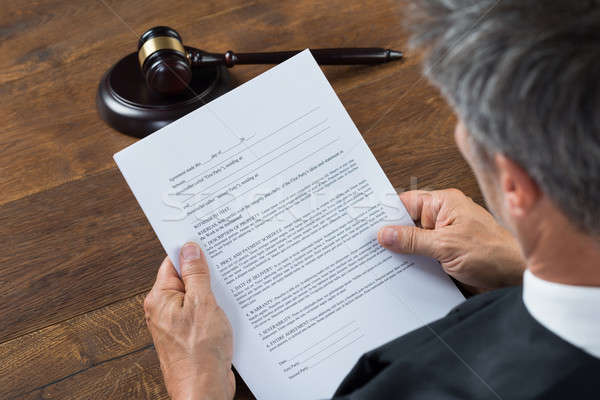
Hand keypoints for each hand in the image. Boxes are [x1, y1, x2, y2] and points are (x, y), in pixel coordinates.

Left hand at [144, 242, 234, 399]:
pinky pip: (202, 313)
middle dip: (205, 271)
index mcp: (160, 298)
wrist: (204, 390)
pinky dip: (215, 308)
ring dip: (213, 291)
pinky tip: (229, 307)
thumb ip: (196, 274)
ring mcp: (177, 324)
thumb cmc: (199, 354)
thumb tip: (190, 250)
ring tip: (229, 287)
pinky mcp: (190, 336)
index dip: (190, 251)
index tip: (206, 240)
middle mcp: (165, 310)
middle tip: (224, 263)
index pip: (172, 262)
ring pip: (197, 296)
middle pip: (186, 278)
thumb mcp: (202, 303)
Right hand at [378, 189, 525, 290]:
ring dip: (399, 252)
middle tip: (366, 244)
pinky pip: (421, 257)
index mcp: (444, 203)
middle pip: (406, 222)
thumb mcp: (446, 245)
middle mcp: (443, 218)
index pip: (405, 202)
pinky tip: (395, 272)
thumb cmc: (493, 254)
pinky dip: (410, 264)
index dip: (385, 212)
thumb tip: (385, 233)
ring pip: (412, 242)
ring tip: (376, 260)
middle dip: (389, 234)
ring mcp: (444, 237)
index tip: (365, 222)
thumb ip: (413, 239)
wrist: (516, 280)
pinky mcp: (445, 256)